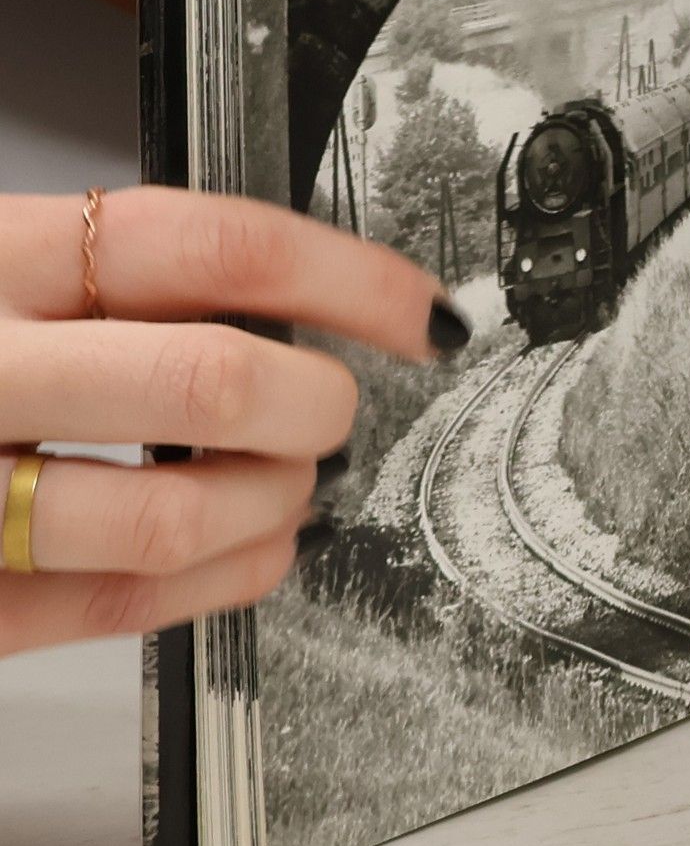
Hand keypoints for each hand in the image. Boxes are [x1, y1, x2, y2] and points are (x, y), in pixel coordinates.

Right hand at [0, 188, 464, 658]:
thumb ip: (112, 282)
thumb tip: (304, 305)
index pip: (205, 244)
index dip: (344, 277)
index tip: (420, 313)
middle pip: (210, 375)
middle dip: (314, 401)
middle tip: (333, 410)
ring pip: (174, 504)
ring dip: (274, 500)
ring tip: (286, 485)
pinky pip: (122, 601)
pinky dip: (229, 578)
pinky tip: (259, 551)